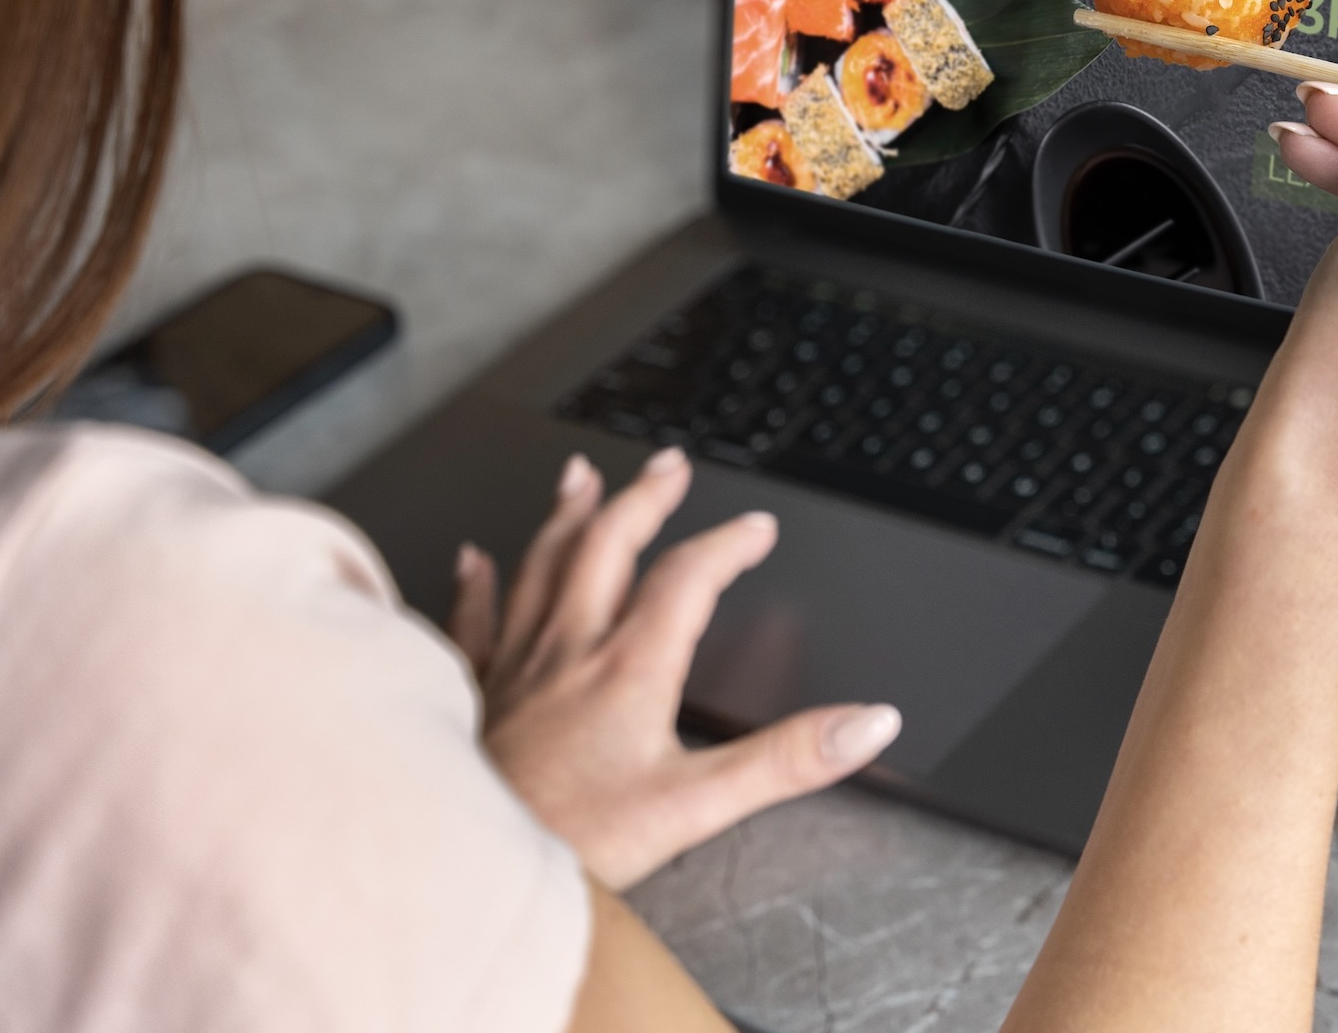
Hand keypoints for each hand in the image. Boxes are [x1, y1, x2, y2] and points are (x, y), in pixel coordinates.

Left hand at [449, 448, 901, 888]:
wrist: (472, 870)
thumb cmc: (575, 845)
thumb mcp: (700, 806)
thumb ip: (787, 760)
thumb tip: (865, 723)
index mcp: (630, 668)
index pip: (688, 578)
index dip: (728, 544)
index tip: (757, 528)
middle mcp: (570, 651)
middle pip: (607, 546)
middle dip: (644, 499)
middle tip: (668, 467)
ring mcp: (516, 669)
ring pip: (541, 567)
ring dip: (567, 515)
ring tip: (581, 477)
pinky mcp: (475, 698)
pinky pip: (474, 622)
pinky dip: (477, 583)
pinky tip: (472, 559)